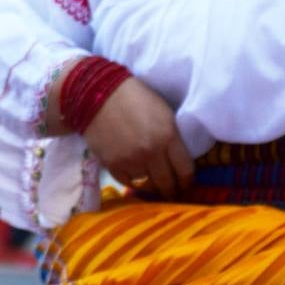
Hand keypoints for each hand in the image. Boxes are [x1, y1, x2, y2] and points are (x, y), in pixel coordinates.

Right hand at [81, 76, 194, 199]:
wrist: (98, 93)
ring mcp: (131, 161)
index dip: (187, 180)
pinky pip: (127, 182)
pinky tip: (135, 177)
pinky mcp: (112, 164)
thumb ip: (172, 138)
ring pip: (148, 186)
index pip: (185, 170)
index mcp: (168, 136)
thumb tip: (177, 160)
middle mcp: (152, 153)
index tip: (185, 183)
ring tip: (152, 184)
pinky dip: (133, 182)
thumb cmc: (134, 96)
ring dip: (152, 186)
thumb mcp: (163, 113)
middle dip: (171, 190)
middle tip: (171, 191)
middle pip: (167, 183)